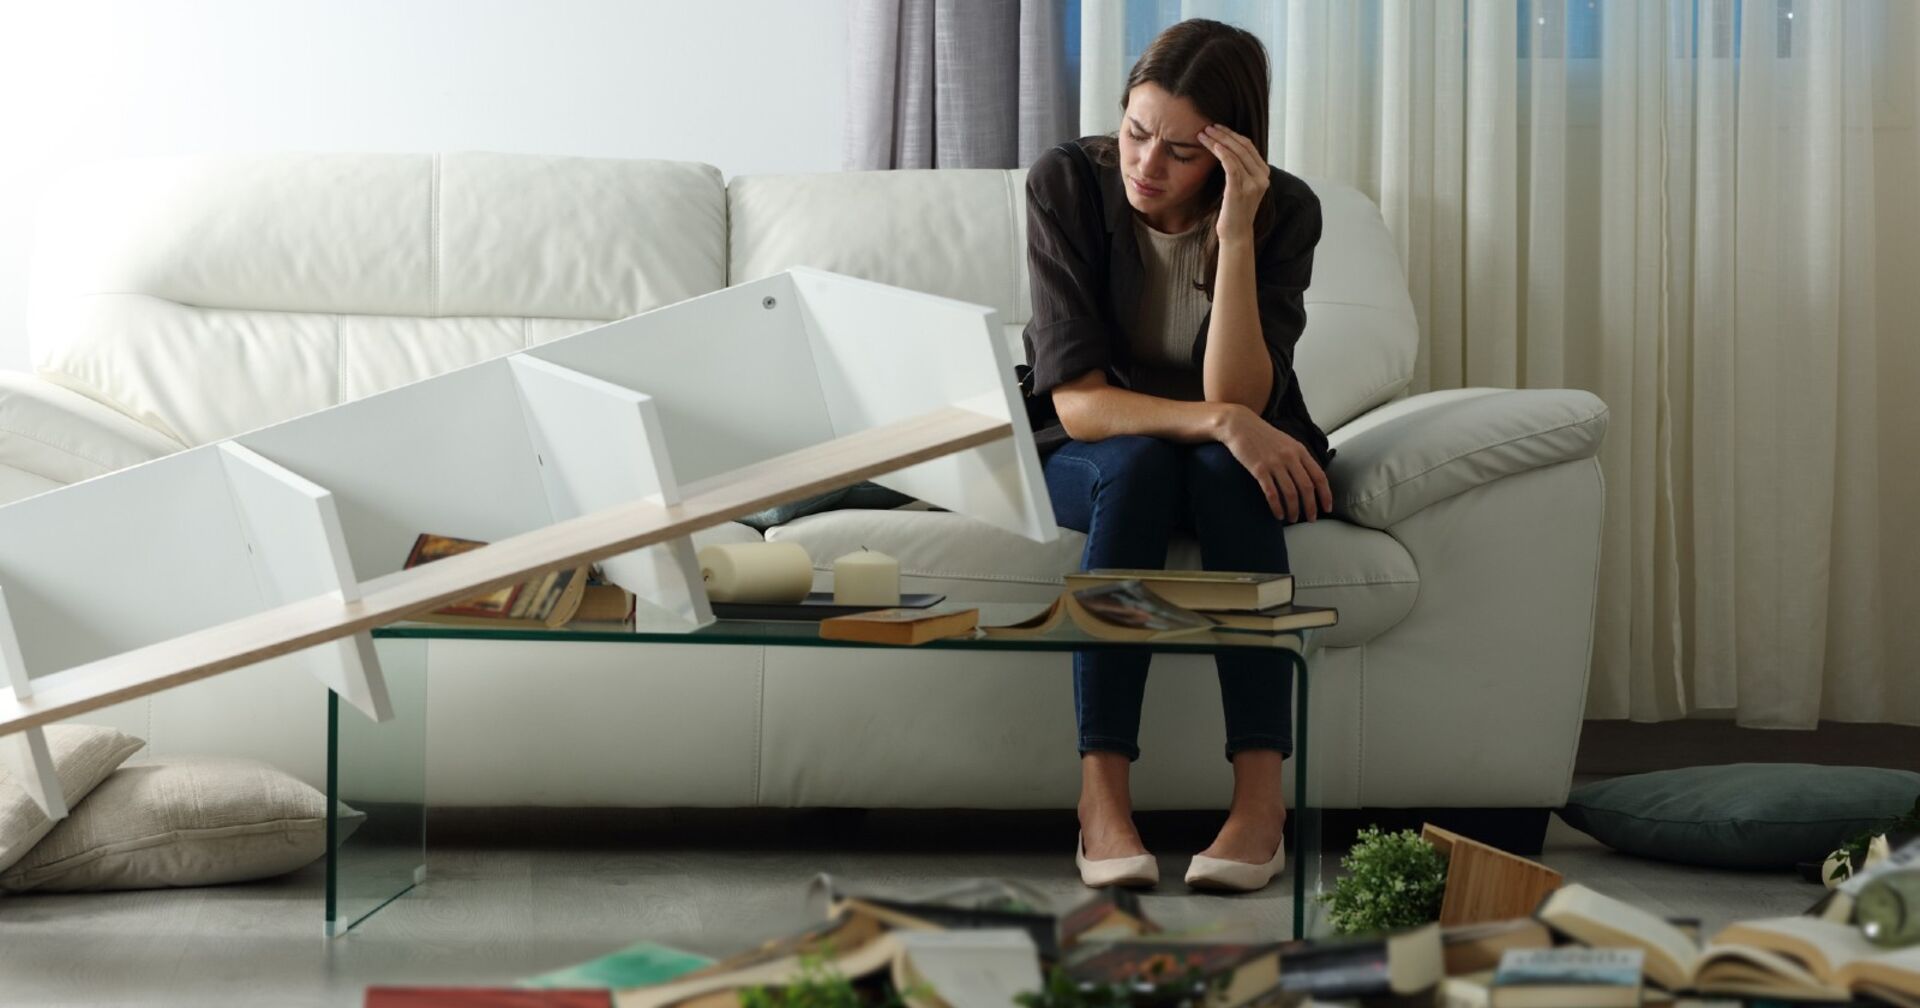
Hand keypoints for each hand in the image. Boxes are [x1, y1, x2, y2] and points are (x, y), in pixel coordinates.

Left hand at [1197, 123, 1268, 245]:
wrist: (1236, 233)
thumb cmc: (1234, 210)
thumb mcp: (1242, 186)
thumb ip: (1242, 169)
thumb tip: (1228, 149)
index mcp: (1264, 174)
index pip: (1249, 146)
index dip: (1232, 134)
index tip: (1217, 127)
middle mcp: (1262, 177)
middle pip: (1243, 146)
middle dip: (1224, 134)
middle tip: (1208, 126)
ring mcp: (1253, 183)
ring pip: (1236, 153)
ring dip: (1218, 140)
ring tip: (1203, 133)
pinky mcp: (1241, 190)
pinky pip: (1232, 165)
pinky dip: (1222, 153)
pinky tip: (1212, 145)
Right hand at [1217, 405, 1332, 522]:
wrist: (1239, 425)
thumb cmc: (1262, 436)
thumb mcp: (1286, 442)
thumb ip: (1298, 458)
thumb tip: (1309, 479)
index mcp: (1300, 450)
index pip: (1319, 476)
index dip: (1325, 494)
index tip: (1327, 508)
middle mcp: (1290, 457)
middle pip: (1306, 487)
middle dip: (1311, 506)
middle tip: (1312, 519)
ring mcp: (1274, 463)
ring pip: (1290, 492)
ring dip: (1294, 509)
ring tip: (1293, 518)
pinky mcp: (1259, 469)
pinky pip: (1271, 493)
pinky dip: (1276, 507)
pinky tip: (1278, 515)